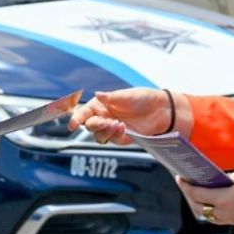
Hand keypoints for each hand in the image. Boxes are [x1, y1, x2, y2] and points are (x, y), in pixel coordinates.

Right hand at [68, 88, 182, 143]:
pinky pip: (112, 140)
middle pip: (90, 126)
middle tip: (105, 121)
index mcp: (101, 105)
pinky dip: (115, 135)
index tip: (72, 124)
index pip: (84, 112)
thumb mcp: (127, 95)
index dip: (77, 118)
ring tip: (117, 124)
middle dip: (95, 125)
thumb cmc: (143, 98)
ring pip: (99, 136)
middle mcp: (104, 117)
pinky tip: (124, 128)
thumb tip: (97, 94)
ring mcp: (112, 128)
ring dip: (105, 131)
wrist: (161, 110)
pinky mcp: (121, 137)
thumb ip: (111, 97)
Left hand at [176, 168, 233, 230]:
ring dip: (203, 207)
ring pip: (212, 217)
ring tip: (200, 196)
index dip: (186, 186)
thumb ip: (226, 180)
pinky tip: (218, 203)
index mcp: (224, 200)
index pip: (197, 194)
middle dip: (191, 198)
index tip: (179, 178)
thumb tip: (217, 183)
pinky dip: (217, 212)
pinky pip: (225, 220)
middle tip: (188, 187)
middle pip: (201, 209)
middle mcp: (226, 214)